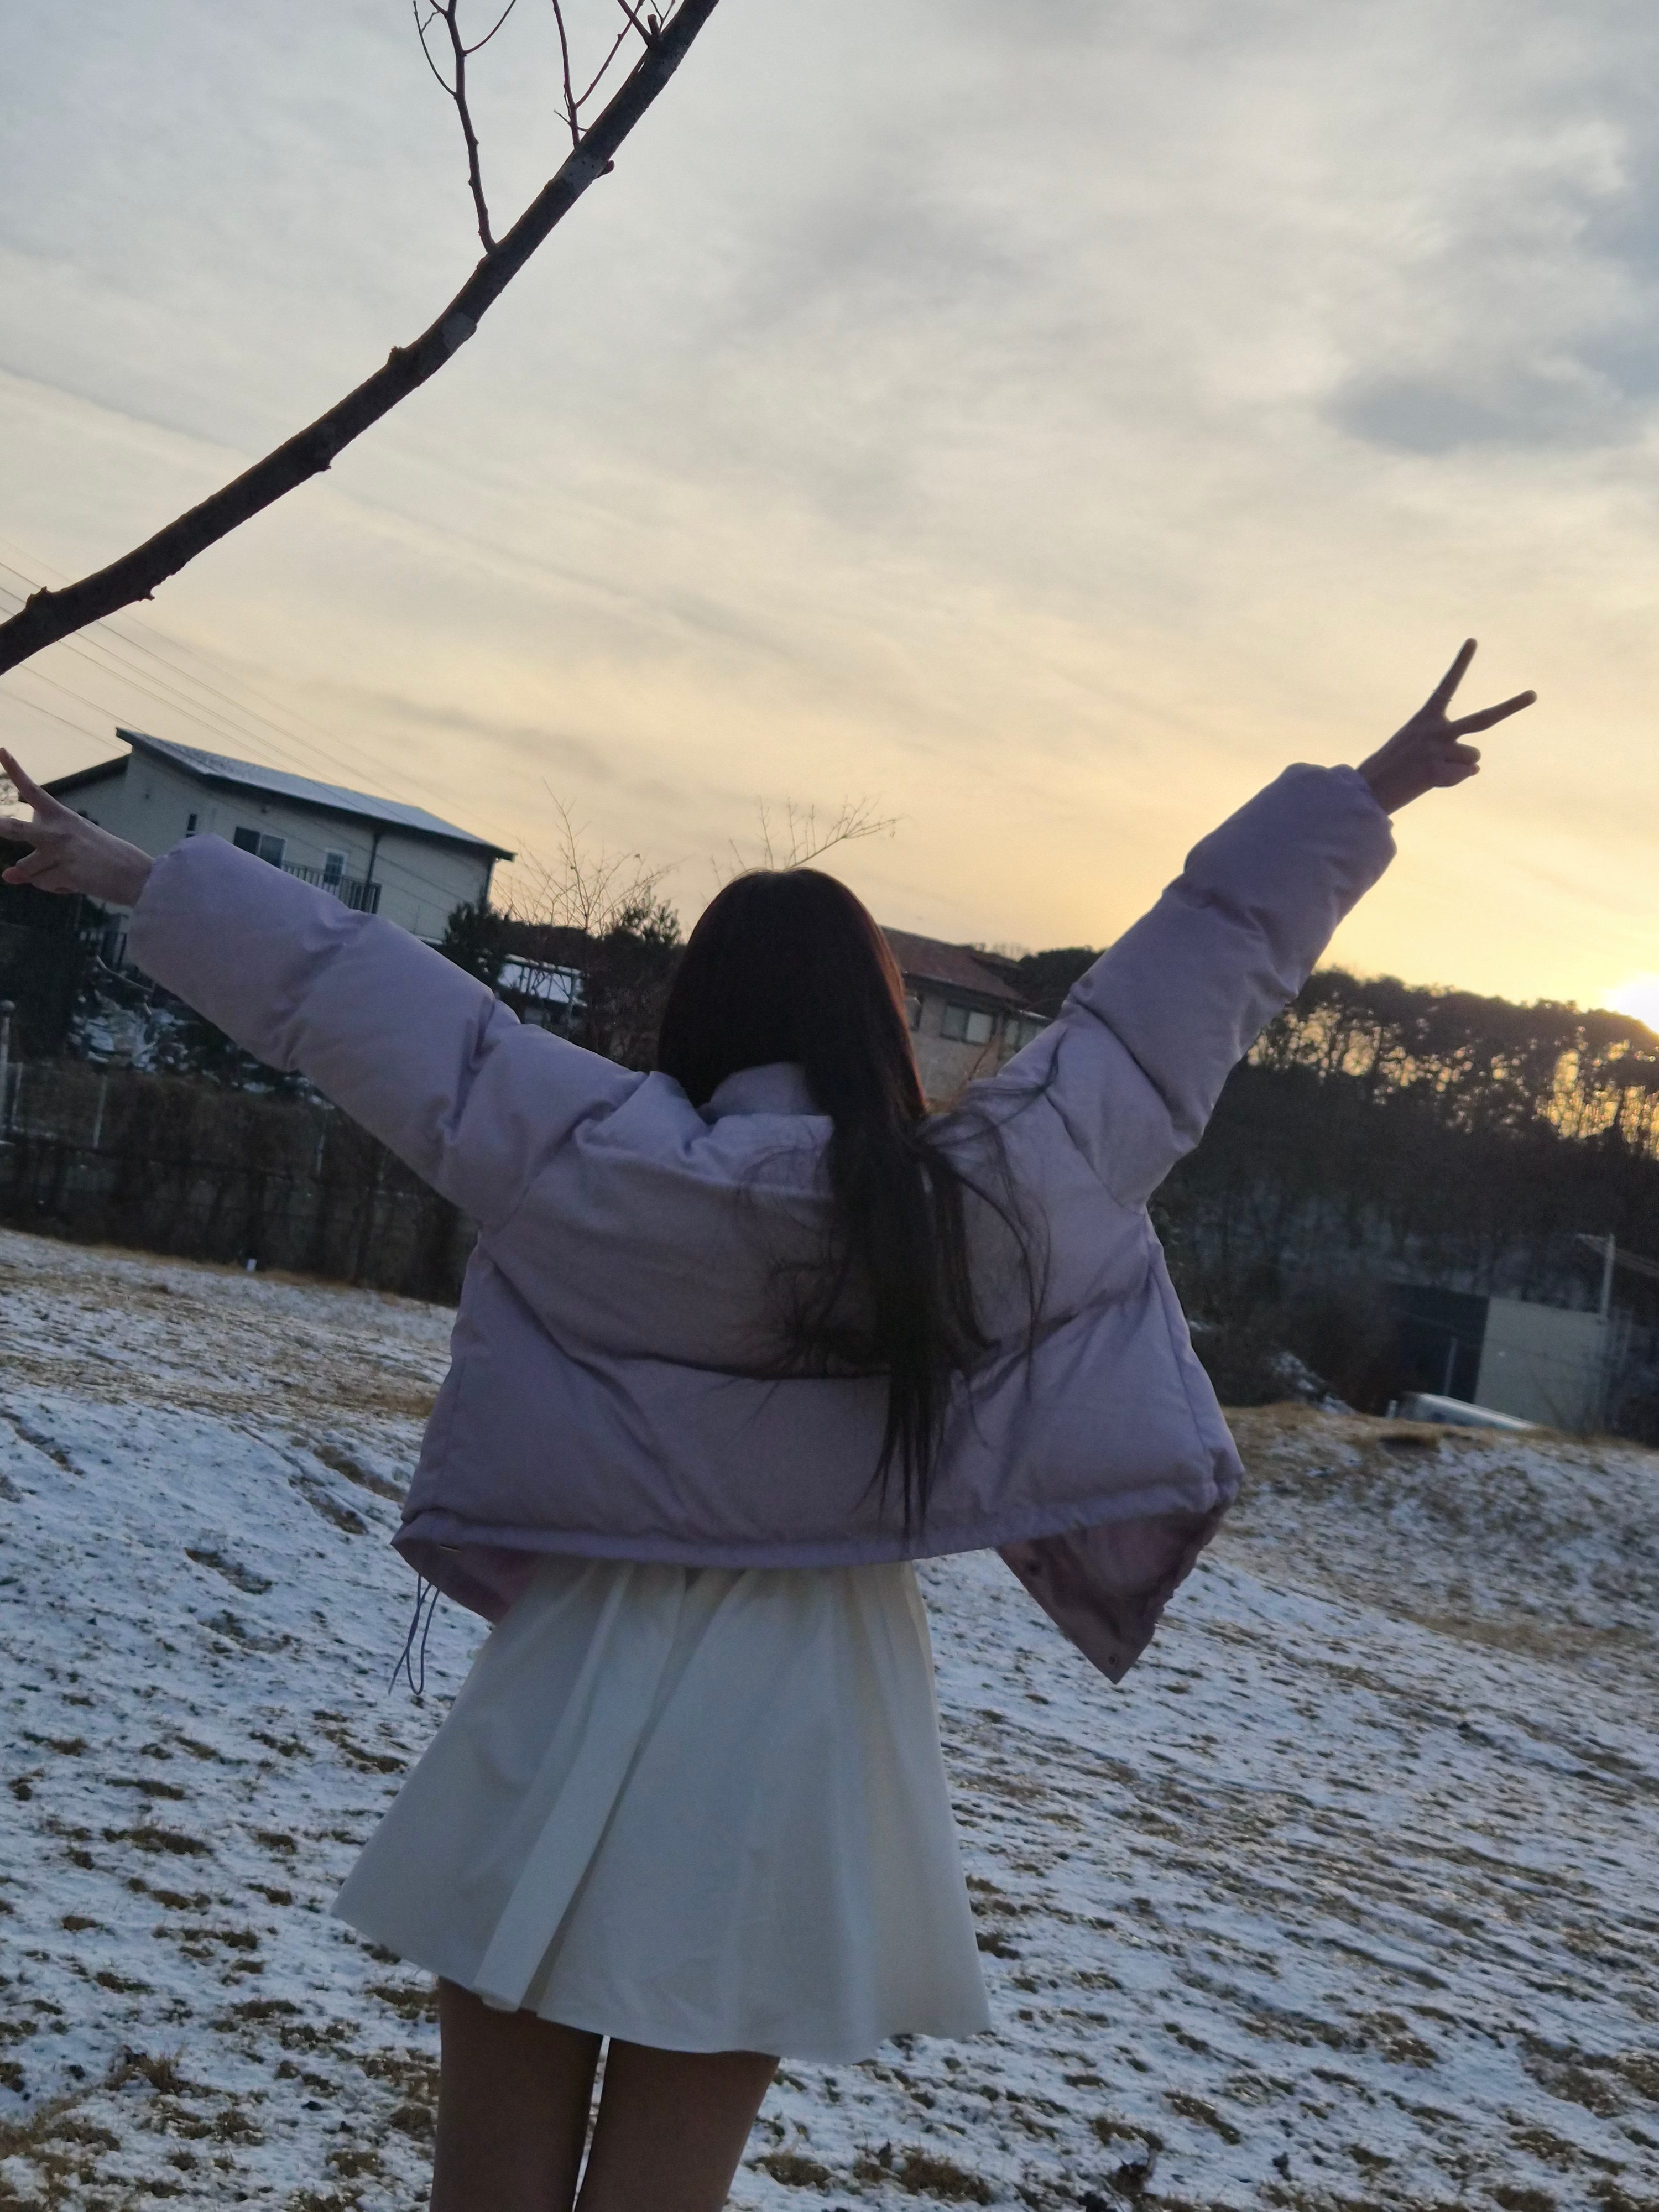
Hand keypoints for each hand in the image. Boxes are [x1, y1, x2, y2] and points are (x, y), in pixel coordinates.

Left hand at [0, 746, 153, 904]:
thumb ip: (36, 858)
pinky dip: (54, 887)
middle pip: (16, 828)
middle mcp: (58, 831)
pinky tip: (75, 883)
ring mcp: (62, 852)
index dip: (15, 771)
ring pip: (26, 868)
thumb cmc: (102, 858)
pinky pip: (42, 884)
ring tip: (66, 873)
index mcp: (61, 816)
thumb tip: (5, 876)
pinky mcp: (67, 873)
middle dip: (2, 826)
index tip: (2, 751)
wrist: (134, 874)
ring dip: (40, 876)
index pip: (33, 791)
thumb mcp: (70, 848)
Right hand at [1358, 641, 1535, 813]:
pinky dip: (1453, 781)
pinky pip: (1464, 775)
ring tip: (1435, 771)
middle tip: (1534, 694)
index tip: (1473, 640)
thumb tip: (1477, 767)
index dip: (1460, 663)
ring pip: (1474, 756)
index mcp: (1426, 718)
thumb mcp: (1419, 750)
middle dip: (1512, 706)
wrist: (1368, 789)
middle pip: (1484, 719)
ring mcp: (1436, 748)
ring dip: (1462, 767)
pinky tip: (1430, 782)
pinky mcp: (1436, 769)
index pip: (1447, 685)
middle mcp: (1434, 729)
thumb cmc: (1394, 769)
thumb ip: (1451, 750)